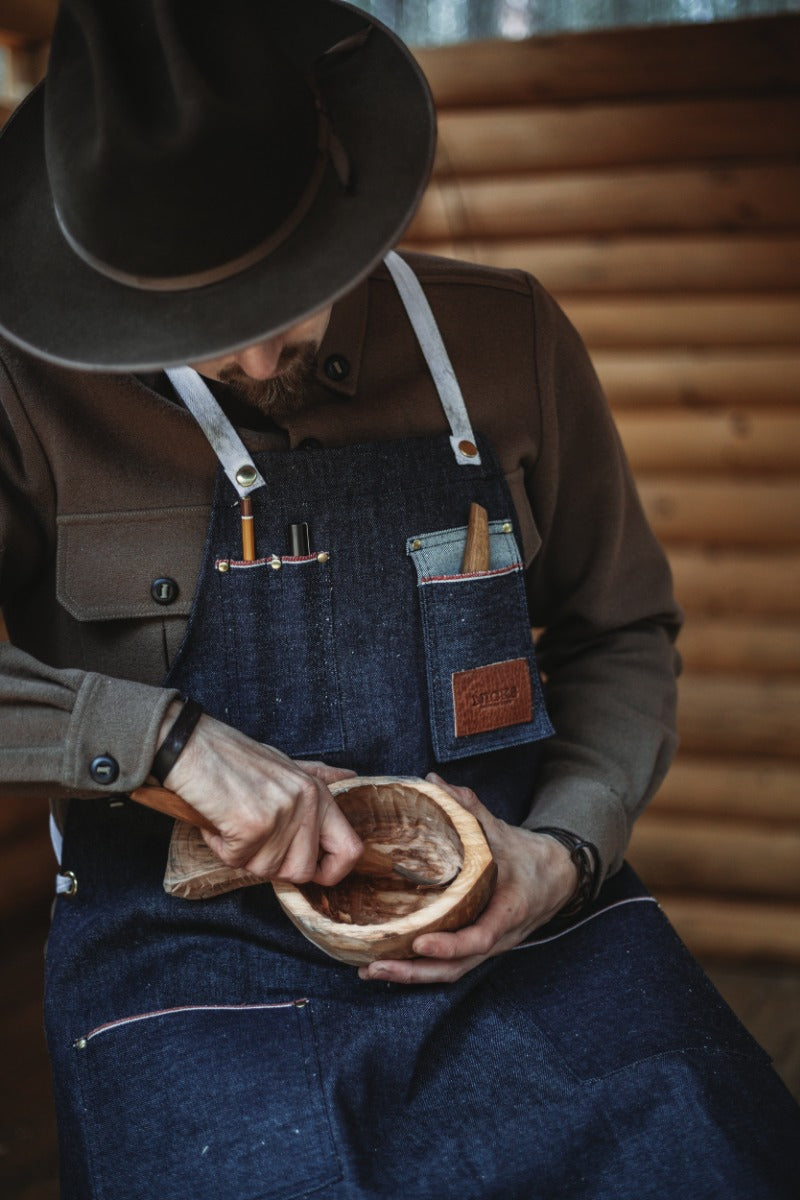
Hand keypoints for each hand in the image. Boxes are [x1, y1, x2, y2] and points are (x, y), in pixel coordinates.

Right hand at [157, 706, 361, 885]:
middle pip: (301, 871)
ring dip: (243, 855)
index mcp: (318, 791)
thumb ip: (317, 776)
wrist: (190, 746)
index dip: (332, 872)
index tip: (311, 873)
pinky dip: (221, 848)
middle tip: (252, 839)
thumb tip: (349, 776)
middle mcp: (306, 801)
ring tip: (232, 822)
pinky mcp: (252, 825)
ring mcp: (281, 813)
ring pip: (266, 870)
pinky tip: (217, 821)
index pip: (350, 849)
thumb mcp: (284, 764)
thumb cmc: (232, 757)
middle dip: (272, 866)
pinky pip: (237, 861)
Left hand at [358, 772, 578, 984]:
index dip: (450, 944)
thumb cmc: (527, 855)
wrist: (557, 878)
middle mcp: (498, 937)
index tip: (419, 942)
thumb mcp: (501, 829)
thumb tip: (433, 780)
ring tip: (370, 970)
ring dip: (410, 977)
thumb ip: (467, 807)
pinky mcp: (476, 949)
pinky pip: (448, 967)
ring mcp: (487, 948)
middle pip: (455, 968)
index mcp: (508, 909)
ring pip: (449, 973)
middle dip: (414, 972)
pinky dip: (418, 970)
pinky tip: (387, 963)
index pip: (481, 937)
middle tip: (374, 966)